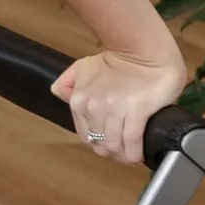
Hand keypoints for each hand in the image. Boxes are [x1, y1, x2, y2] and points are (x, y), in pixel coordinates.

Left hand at [55, 45, 188, 164]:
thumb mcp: (83, 67)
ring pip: (115, 146)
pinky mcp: (136, 111)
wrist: (143, 49)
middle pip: (100, 145)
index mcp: (78, 101)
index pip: (85, 137)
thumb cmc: (118, 59)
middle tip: (124, 152)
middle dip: (113, 152)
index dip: (98, 145)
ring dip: (124, 155)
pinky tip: (140, 154)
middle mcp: (93, 107)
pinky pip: (132, 141)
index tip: (110, 146)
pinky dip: (135, 152)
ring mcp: (114, 110)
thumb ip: (68, 83)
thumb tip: (61, 94)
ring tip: (132, 154)